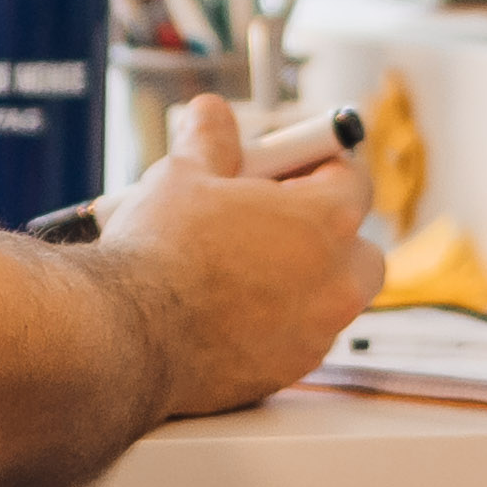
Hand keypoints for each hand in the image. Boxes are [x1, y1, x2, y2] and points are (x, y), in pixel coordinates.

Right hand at [82, 91, 386, 417]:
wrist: (128, 333)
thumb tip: (212, 115)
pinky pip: (299, 338)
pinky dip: (277, 324)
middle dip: (326, 233)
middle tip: (274, 220)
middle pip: (358, 248)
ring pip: (331, 299)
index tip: (289, 166)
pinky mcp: (289, 371)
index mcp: (326, 221)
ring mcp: (316, 333)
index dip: (319, 166)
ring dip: (302, 281)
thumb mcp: (183, 174)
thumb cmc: (161, 253)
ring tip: (243, 266)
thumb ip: (211, 139)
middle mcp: (336, 282)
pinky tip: (229, 311)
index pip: (353, 180)